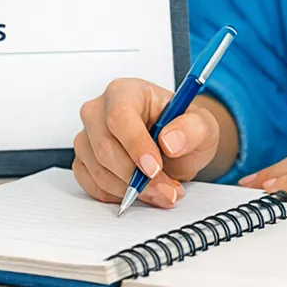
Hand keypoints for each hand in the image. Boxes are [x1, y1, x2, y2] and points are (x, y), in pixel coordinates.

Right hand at [72, 77, 221, 209]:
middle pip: (105, 147)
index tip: (155, 168)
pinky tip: (140, 191)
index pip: (119, 116)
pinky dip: (118, 195)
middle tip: (167, 190)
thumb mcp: (202, 125)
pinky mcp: (84, 161)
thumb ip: (193, 128)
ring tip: (162, 191)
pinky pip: (93, 184)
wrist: (175, 146)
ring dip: (132, 190)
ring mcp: (87, 137)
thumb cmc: (182, 128)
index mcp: (125, 92)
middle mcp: (99, 111)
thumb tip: (170, 141)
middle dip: (138, 177)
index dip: (135, 145)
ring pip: (99, 170)